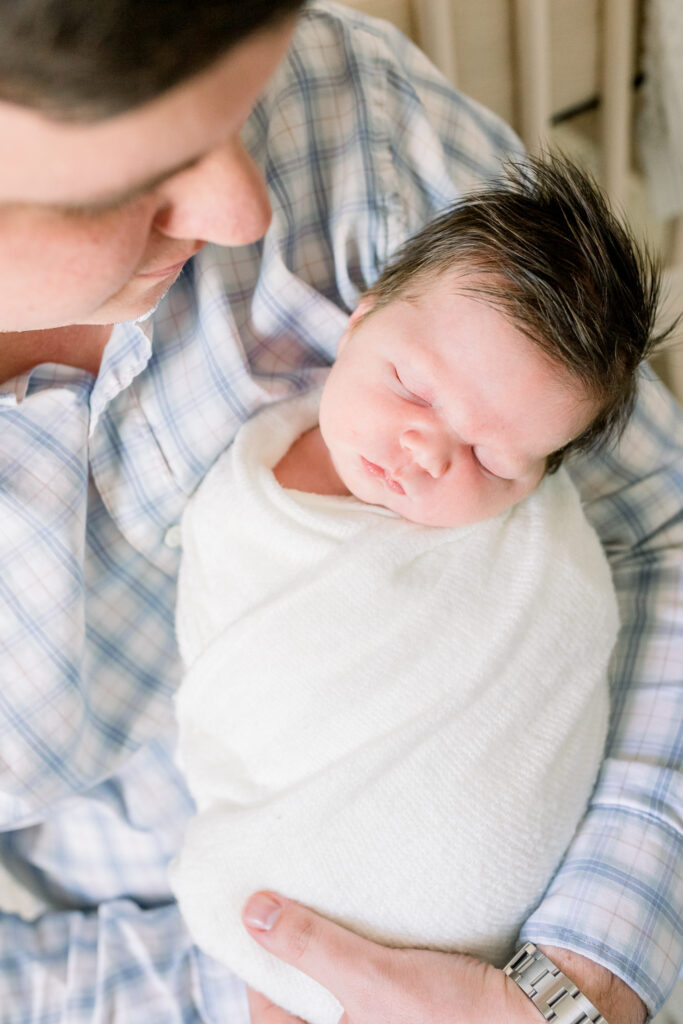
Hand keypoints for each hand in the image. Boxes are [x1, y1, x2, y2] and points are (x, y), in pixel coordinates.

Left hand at [242, 892, 648, 1023]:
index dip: (258, 967)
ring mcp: (388, 1023)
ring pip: (337, 993)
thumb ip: (312, 947)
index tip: (259, 919)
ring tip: (329, 910)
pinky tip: (372, 926)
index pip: (268, 1013)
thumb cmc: (458, 1013)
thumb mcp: (375, 979)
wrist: (539, 1014)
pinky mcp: (413, 1011)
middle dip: (295, 958)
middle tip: (290, 907)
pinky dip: (363, 957)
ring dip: (330, 954)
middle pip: (303, 1003)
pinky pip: (371, 986)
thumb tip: (253, 913)